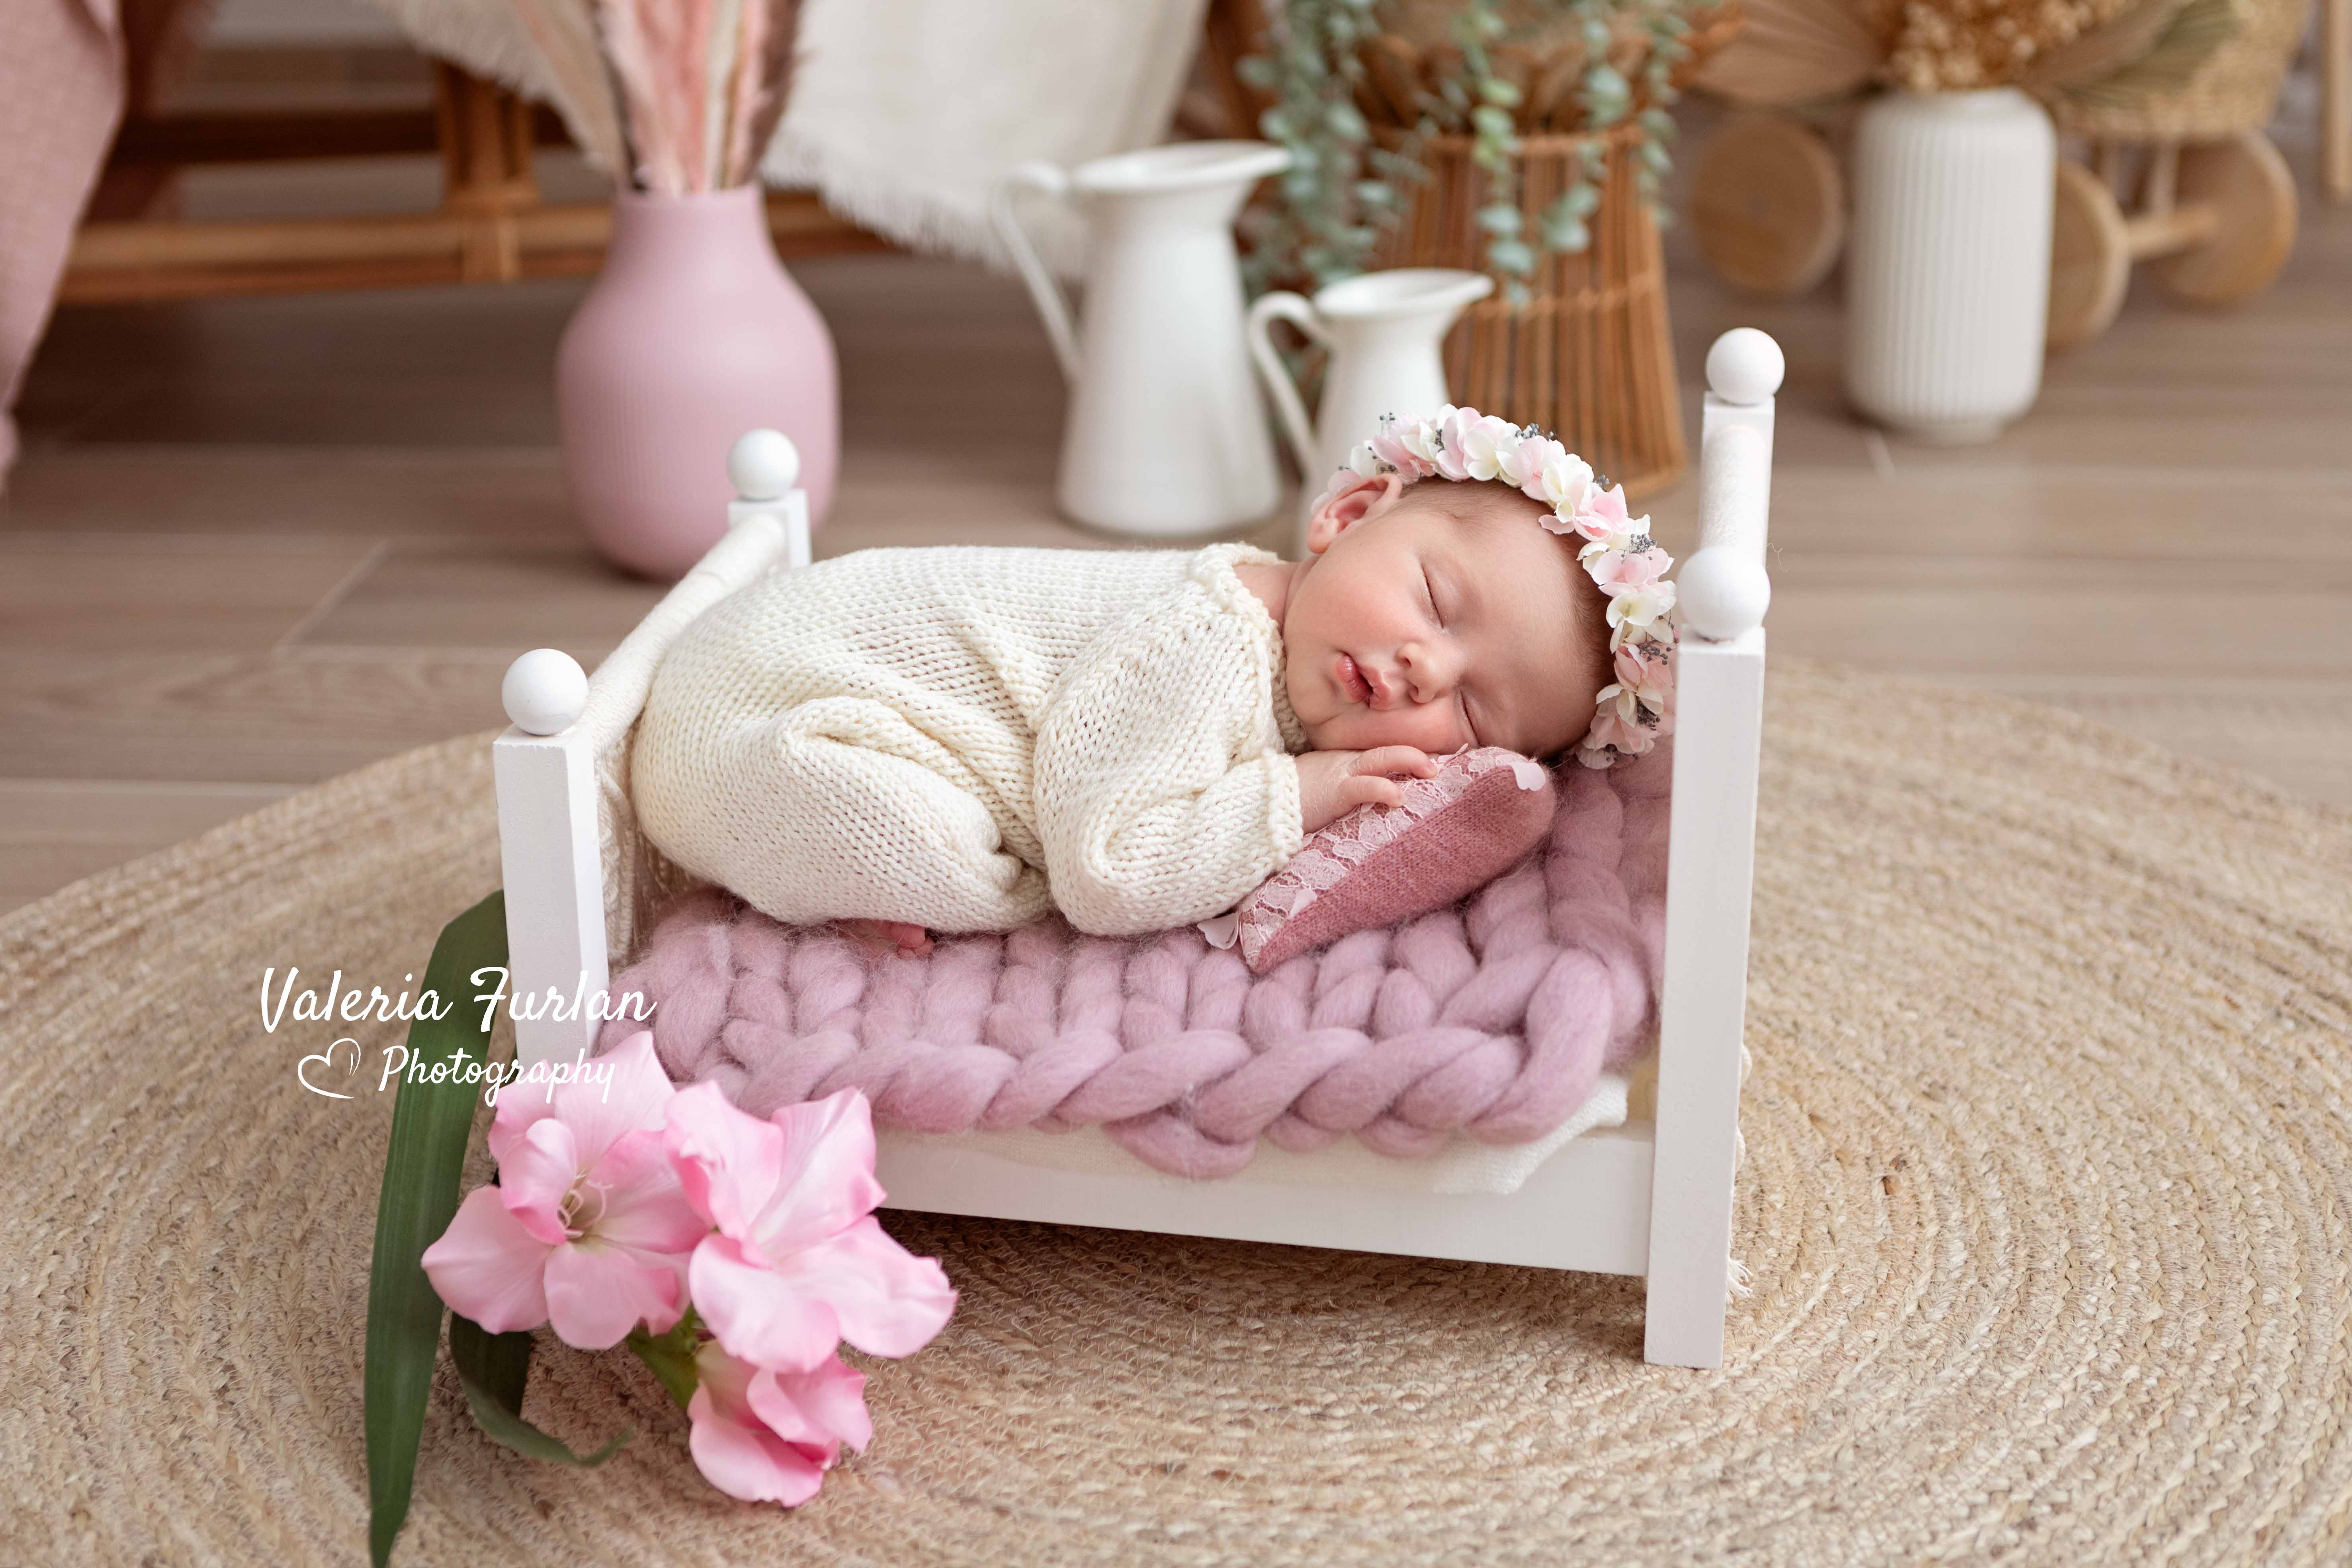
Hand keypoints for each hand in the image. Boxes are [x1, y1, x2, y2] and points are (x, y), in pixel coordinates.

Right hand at [1294, 745, 1437, 833]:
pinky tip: (1399, 797)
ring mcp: (1341, 773)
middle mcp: (1347, 762)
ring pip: (1381, 759)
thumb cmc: (1292, 799)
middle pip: (1387, 750)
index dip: (1408, 755)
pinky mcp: (1335, 791)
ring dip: (1410, 762)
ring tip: (1432, 770)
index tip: (1434, 760)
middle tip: (1440, 762)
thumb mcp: (1324, 788)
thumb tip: (1373, 800)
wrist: (1261, 802)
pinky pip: (1364, 786)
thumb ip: (1348, 788)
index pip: (1381, 753)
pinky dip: (1384, 789)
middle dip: (1416, 754)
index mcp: (1346, 761)